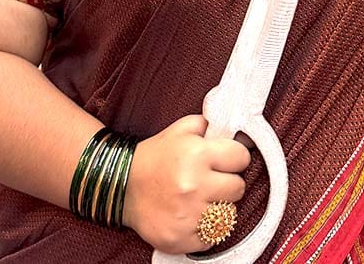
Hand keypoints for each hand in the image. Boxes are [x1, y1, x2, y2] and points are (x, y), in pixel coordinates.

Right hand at [123, 115, 249, 253]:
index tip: (227, 161)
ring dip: (218, 207)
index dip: (235, 158)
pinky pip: (213, 237)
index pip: (242, 158)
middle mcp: (194, 186)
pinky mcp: (181, 239)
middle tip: (211, 181)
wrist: (121, 186)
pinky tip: (192, 215)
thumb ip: (209, 125)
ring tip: (201, 198)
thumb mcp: (180, 130)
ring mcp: (188, 215)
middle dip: (228, 183)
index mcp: (197, 155)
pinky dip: (206, 228)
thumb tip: (236, 131)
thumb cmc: (155, 158)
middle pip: (238, 188)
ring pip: (228, 214)